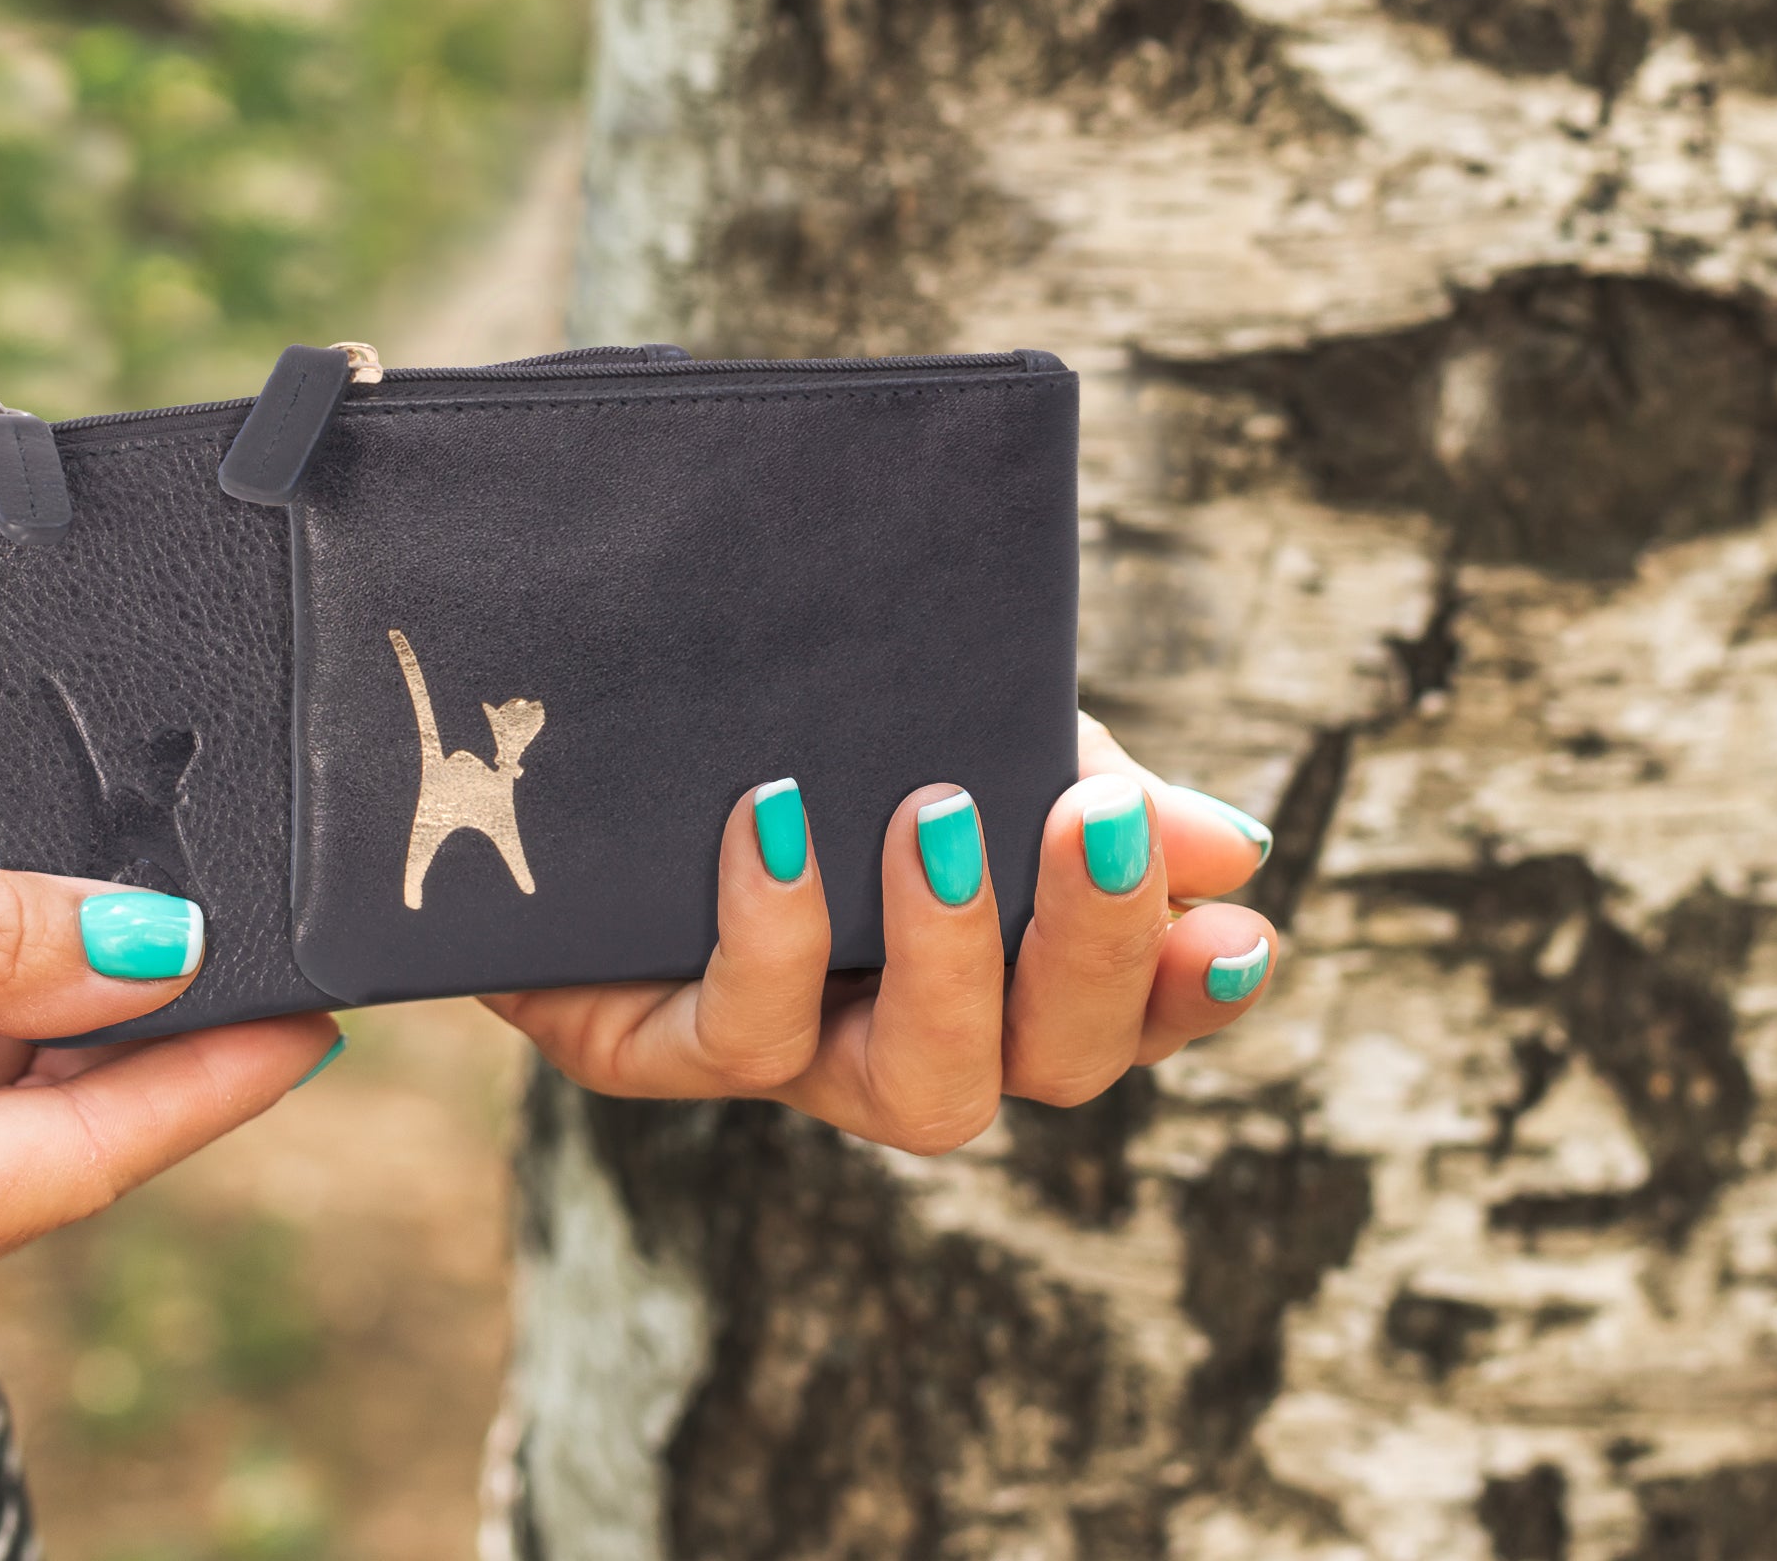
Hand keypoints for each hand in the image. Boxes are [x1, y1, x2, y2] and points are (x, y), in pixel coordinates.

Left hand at [484, 715, 1277, 1153]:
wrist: (535, 685)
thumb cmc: (762, 695)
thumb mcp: (929, 706)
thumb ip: (1059, 769)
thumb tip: (1228, 851)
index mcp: (984, 953)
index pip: (1126, 1009)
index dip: (1189, 988)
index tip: (1242, 923)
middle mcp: (897, 1031)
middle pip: (1049, 1066)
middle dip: (1096, 954)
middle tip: (1097, 819)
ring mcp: (783, 1051)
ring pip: (921, 1091)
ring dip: (952, 959)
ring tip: (937, 817)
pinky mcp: (645, 1044)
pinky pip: (738, 1036)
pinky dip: (775, 933)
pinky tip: (771, 823)